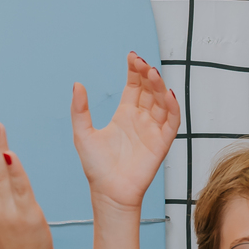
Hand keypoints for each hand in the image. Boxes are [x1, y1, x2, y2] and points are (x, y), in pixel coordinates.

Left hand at [71, 53, 180, 211]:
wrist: (108, 192)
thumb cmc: (96, 167)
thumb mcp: (83, 133)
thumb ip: (80, 110)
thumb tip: (77, 85)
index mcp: (124, 114)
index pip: (134, 86)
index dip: (135, 71)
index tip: (132, 56)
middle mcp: (141, 119)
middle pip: (149, 90)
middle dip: (147, 74)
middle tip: (141, 62)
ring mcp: (153, 130)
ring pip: (161, 101)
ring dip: (159, 86)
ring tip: (152, 73)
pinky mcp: (162, 143)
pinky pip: (171, 121)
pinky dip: (172, 107)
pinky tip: (167, 94)